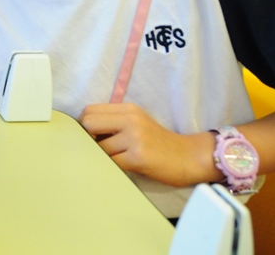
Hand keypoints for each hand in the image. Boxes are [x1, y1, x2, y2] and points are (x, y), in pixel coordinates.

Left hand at [78, 103, 219, 186]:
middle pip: (88, 124)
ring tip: (117, 159)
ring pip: (99, 147)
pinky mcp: (138, 157)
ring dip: (102, 156)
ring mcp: (135, 138)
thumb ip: (114, 121)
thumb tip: (84, 130)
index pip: (90, 111)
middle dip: (88, 138)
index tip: (91, 136)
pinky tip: (123, 166)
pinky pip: (111, 162)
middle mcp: (131, 120)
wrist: (190, 157)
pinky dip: (111, 166)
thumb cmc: (160, 143)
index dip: (85, 125)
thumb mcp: (137, 123)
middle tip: (99, 148)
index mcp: (128, 109)